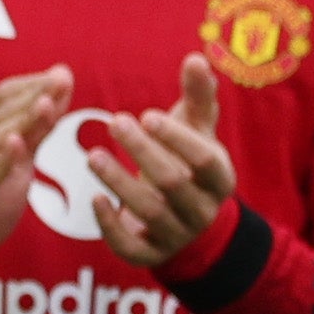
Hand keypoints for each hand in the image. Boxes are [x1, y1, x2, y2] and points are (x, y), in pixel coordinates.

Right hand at [0, 67, 73, 288]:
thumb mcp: (16, 160)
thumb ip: (38, 127)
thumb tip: (62, 88)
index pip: (1, 97)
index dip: (32, 84)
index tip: (64, 73)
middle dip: (31, 96)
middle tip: (61, 80)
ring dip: (18, 122)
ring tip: (45, 104)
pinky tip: (17, 145)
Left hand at [87, 54, 234, 268]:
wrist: (187, 217)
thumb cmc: (189, 161)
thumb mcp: (197, 129)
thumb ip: (198, 95)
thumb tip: (196, 57)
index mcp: (221, 179)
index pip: (204, 160)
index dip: (175, 138)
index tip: (145, 115)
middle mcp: (203, 210)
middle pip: (173, 183)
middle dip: (141, 152)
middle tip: (114, 122)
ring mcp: (178, 235)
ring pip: (149, 212)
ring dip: (119, 182)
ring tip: (93, 155)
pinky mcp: (150, 255)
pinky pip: (130, 247)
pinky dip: (110, 224)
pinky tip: (93, 199)